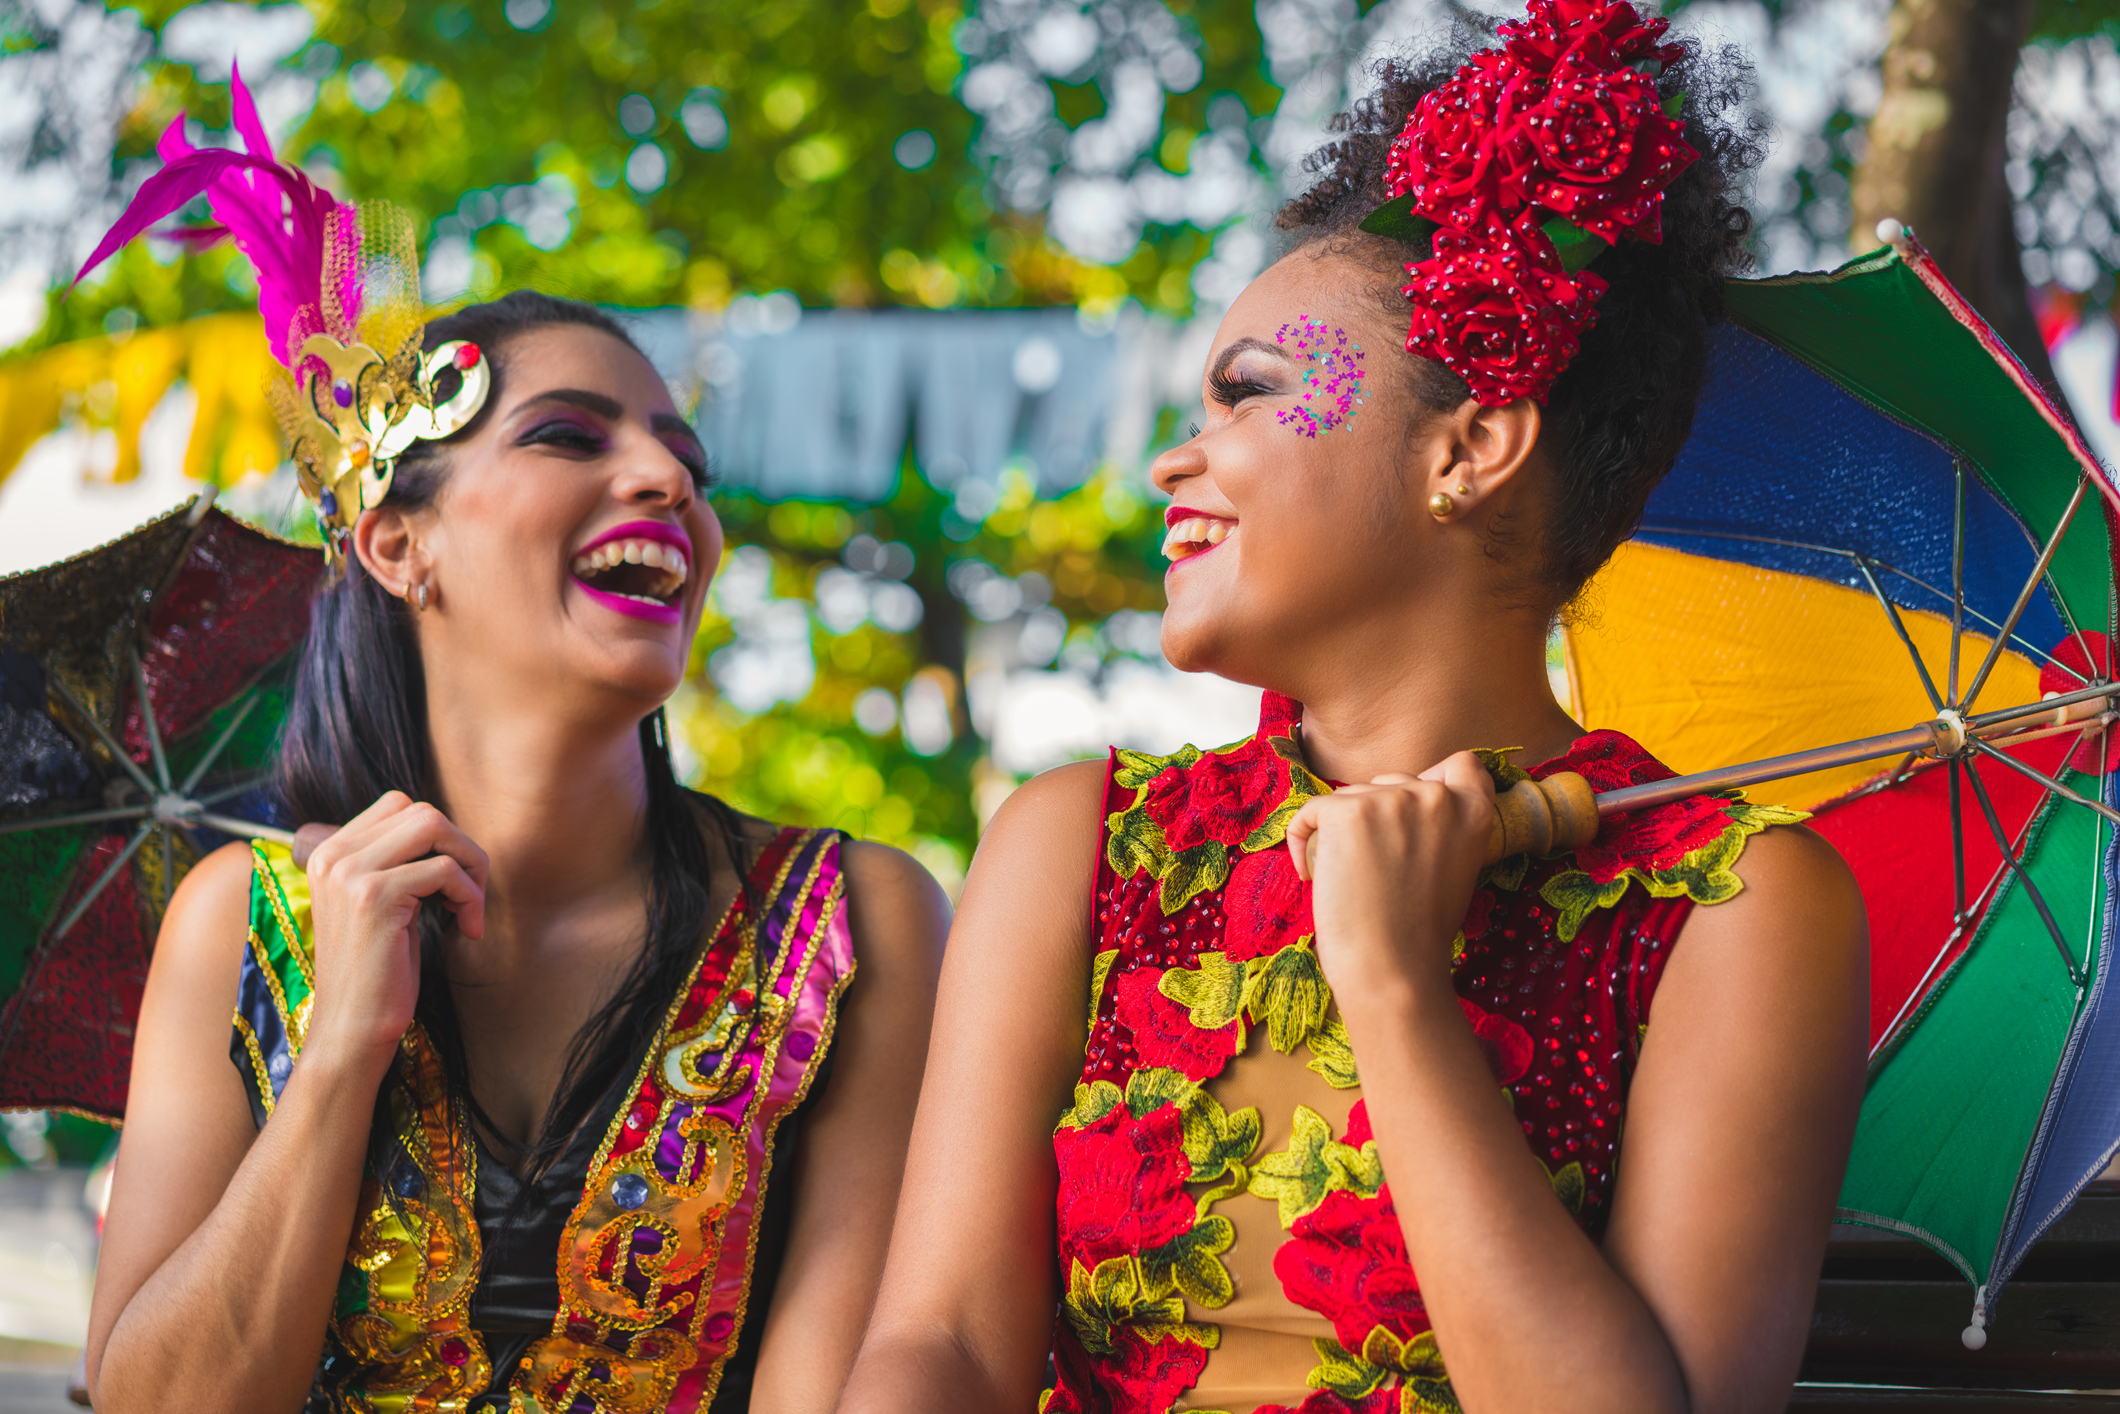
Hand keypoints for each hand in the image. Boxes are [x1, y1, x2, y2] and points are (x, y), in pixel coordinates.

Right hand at [300, 792, 487, 1073]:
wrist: (352, 1029)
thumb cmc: (378, 971)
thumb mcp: (383, 905)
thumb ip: (397, 863)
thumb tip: (448, 833)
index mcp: (329, 853)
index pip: (399, 806)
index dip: (439, 838)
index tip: (450, 882)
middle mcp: (333, 855)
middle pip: (421, 811)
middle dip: (462, 848)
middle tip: (471, 894)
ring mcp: (350, 873)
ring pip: (434, 826)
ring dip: (469, 865)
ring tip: (470, 910)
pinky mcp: (374, 897)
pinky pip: (444, 869)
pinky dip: (469, 897)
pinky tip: (468, 930)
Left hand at [1284, 752, 1494, 995]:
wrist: (1392, 969)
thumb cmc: (1417, 933)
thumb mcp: (1454, 868)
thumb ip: (1440, 829)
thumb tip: (1401, 805)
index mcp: (1474, 812)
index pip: (1462, 764)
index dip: (1434, 781)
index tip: (1412, 815)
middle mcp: (1435, 797)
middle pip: (1394, 782)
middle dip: (1376, 817)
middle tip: (1374, 870)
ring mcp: (1389, 800)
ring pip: (1351, 797)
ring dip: (1341, 832)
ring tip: (1350, 881)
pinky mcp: (1346, 813)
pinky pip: (1309, 813)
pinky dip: (1302, 841)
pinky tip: (1310, 875)